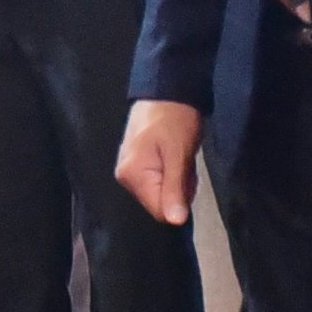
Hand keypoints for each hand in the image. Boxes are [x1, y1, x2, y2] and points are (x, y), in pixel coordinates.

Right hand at [115, 100, 201, 225]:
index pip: (160, 211)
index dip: (180, 198)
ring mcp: (130, 169)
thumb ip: (175, 189)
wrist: (167, 88)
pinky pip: (158, 180)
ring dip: (177, 179)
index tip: (185, 174)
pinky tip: (173, 154)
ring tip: (179, 155)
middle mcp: (126, 176)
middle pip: (160, 202)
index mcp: (132, 175)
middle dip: (179, 188)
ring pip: (161, 191)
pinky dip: (171, 171)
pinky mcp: (137, 163)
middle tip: (183, 162)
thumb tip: (176, 222)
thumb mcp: (179, 154)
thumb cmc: (175, 118)